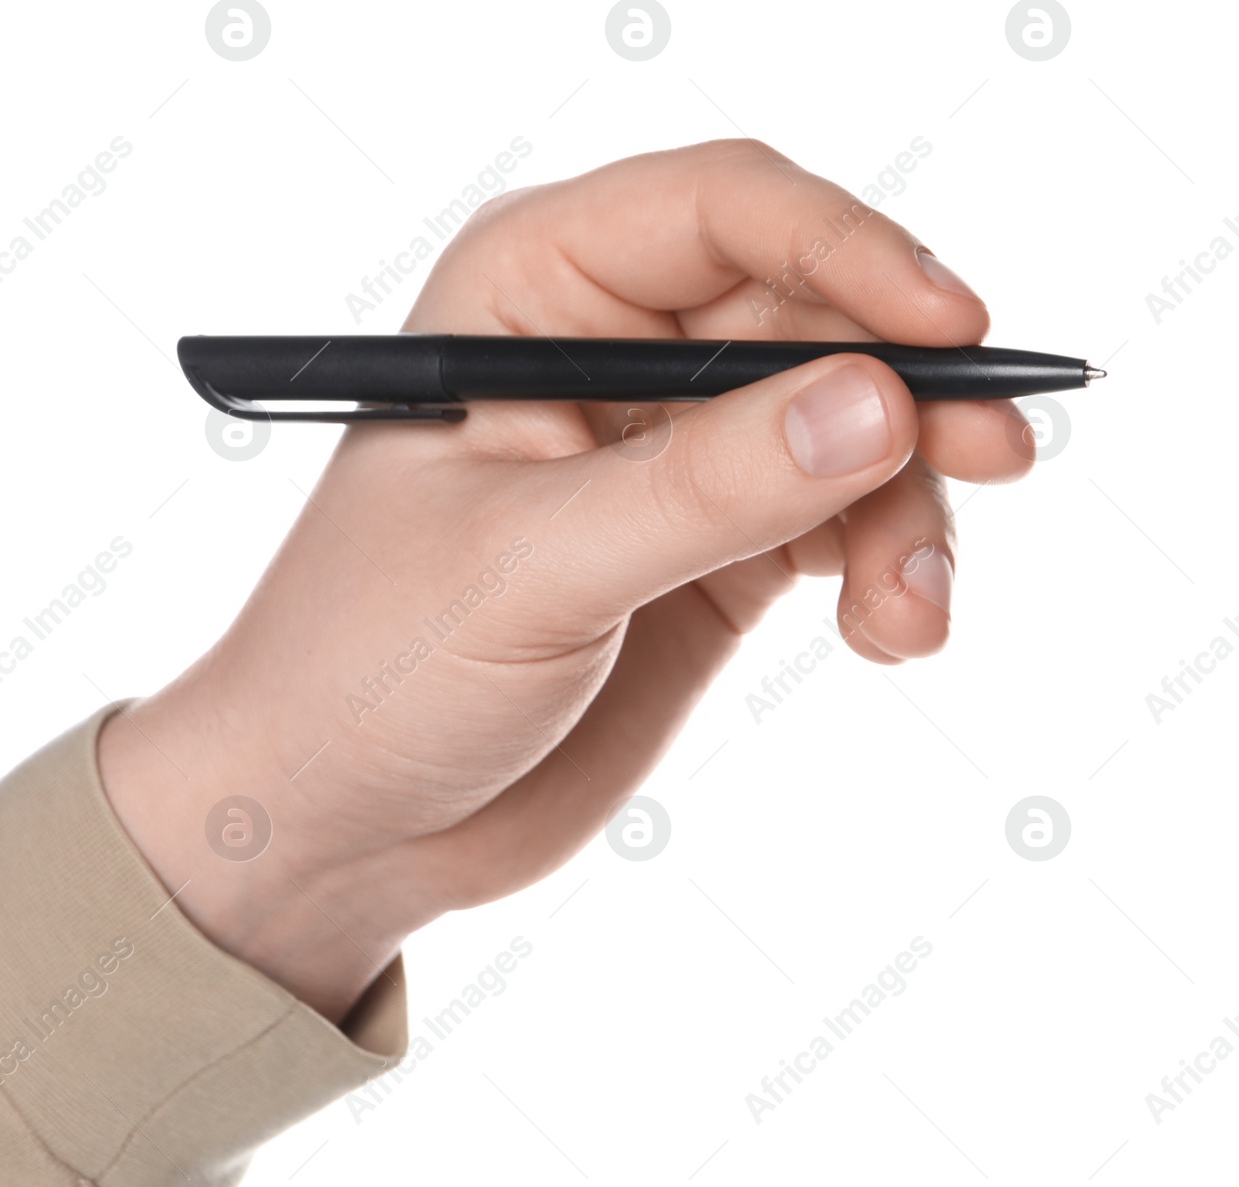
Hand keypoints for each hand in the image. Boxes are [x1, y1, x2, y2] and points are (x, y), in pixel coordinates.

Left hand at [98, 140, 1032, 1019]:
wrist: (344, 823)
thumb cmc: (366, 673)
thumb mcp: (528, 572)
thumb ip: (700, 487)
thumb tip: (876, 404)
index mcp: (528, 294)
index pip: (720, 211)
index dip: (847, 250)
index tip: (945, 332)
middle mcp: (608, 352)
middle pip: (808, 312)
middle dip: (905, 386)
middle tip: (995, 451)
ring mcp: (667, 456)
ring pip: (848, 423)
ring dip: (908, 503)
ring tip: (908, 609)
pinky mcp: (710, 551)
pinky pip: (842, 519)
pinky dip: (888, 564)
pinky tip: (890, 631)